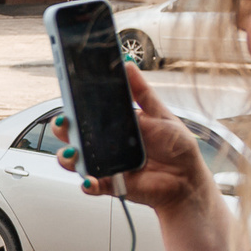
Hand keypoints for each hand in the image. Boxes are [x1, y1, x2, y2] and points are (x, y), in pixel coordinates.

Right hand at [54, 64, 218, 216]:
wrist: (188, 178)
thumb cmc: (176, 147)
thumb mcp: (160, 114)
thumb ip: (142, 92)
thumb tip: (127, 65)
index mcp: (114, 125)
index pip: (87, 113)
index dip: (74, 106)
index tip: (69, 95)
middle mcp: (105, 145)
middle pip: (74, 135)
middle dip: (63, 128)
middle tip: (67, 122)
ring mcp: (106, 165)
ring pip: (76, 161)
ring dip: (68, 157)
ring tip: (74, 151)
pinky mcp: (111, 185)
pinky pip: (93, 185)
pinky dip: (89, 183)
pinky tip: (90, 180)